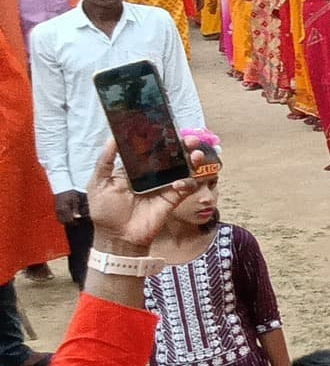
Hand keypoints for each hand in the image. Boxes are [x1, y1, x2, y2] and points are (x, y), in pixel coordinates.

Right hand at [53, 189, 85, 225]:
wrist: (62, 187)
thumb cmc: (70, 193)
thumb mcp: (75, 201)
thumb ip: (76, 210)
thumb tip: (78, 217)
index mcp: (65, 209)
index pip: (69, 220)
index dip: (74, 223)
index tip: (78, 222)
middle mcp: (59, 210)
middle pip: (64, 221)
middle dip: (70, 223)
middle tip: (75, 222)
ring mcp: (56, 209)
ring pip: (60, 219)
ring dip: (65, 221)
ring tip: (71, 220)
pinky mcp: (56, 208)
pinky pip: (58, 216)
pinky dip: (62, 218)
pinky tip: (67, 217)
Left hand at [84, 142, 205, 254]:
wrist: (117, 237)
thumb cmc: (104, 210)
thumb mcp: (98, 183)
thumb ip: (105, 161)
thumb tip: (112, 137)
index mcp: (135, 168)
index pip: (151, 148)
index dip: (162, 138)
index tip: (170, 128)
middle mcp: (152, 175)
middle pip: (172, 156)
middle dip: (184, 146)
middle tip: (191, 139)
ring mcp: (164, 186)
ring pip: (183, 169)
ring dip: (193, 160)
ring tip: (196, 154)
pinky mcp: (173, 199)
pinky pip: (186, 187)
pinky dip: (189, 182)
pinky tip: (182, 181)